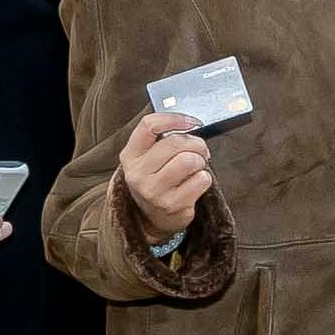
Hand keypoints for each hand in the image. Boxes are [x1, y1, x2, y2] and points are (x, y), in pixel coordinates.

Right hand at [119, 106, 211, 233]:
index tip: (192, 122)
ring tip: (196, 167)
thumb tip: (190, 122)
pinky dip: (204, 178)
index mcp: (130, 155)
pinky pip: (201, 180)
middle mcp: (137, 173)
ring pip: (189, 160)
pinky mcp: (171, 205)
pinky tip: (194, 184)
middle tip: (200, 150)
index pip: (149, 126)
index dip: (174, 118)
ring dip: (200, 161)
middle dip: (196, 144)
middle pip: (175, 143)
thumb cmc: (157, 178)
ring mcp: (153, 191)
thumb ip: (162, 138)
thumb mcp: (149, 157)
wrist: (152, 216)